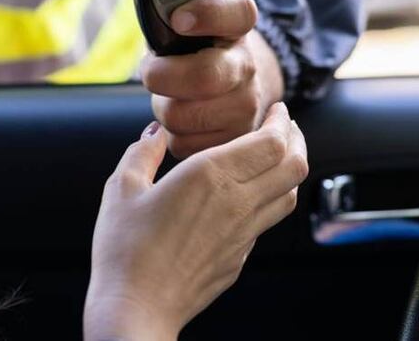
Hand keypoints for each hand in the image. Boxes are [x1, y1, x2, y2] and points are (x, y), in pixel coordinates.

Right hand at [84, 103, 307, 340]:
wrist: (137, 307)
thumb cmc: (124, 249)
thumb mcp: (122, 188)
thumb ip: (143, 153)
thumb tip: (154, 133)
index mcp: (210, 175)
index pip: (271, 141)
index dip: (282, 122)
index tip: (277, 110)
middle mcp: (236, 202)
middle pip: (293, 165)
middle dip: (296, 140)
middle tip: (285, 127)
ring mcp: (243, 234)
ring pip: (289, 194)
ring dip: (289, 170)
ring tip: (276, 157)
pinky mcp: (239, 258)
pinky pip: (267, 221)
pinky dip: (270, 199)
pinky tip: (249, 195)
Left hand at [141, 0, 284, 158]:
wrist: (230, 83)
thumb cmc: (194, 48)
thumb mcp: (187, 19)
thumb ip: (168, 10)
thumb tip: (150, 18)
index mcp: (237, 25)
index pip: (235, 12)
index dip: (207, 14)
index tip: (179, 19)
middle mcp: (248, 65)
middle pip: (202, 77)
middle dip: (161, 76)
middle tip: (152, 72)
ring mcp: (248, 106)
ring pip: (181, 116)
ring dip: (163, 108)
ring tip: (171, 96)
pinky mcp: (234, 140)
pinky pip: (182, 143)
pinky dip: (171, 134)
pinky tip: (182, 119)